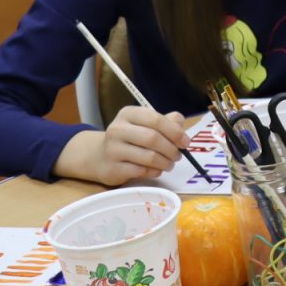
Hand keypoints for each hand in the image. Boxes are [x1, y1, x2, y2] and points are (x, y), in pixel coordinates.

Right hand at [54, 107, 189, 185]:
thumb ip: (167, 121)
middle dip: (171, 149)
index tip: (185, 142)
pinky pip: (141, 171)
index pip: (156, 119)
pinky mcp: (112, 168)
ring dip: (166, 163)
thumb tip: (180, 126)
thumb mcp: (146, 124)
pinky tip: (157, 170)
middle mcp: (117, 129)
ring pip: (149, 157)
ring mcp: (112, 149)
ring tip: (169, 164)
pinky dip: (154, 171)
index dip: (175, 132)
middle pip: (153, 138)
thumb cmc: (130, 138)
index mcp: (128, 114)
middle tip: (178, 155)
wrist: (99, 156)